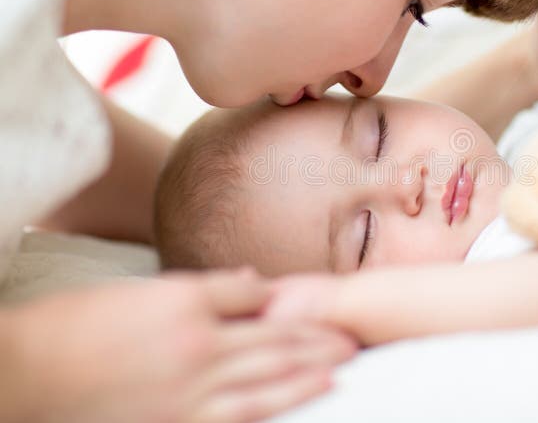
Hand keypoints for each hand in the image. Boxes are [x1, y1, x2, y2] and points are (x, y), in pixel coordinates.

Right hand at [7, 269, 355, 422]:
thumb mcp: (140, 290)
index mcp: (186, 303)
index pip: (254, 296)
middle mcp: (197, 344)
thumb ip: (203, 287)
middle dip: (316, 336)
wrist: (28, 373)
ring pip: (267, 376)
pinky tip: (303, 400)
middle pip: (273, 336)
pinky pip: (241, 416)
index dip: (287, 300)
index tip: (316, 303)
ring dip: (310, 370)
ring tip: (341, 366)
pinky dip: (277, 407)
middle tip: (351, 336)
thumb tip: (252, 281)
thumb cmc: (78, 325)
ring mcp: (191, 388)